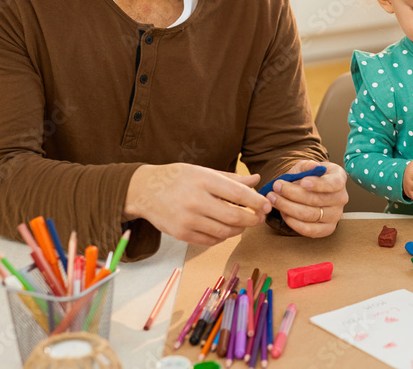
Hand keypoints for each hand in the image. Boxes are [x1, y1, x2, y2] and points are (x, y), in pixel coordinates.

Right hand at [124, 163, 271, 245]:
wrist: (145, 190)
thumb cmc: (178, 178)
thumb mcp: (203, 171)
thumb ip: (231, 178)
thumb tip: (256, 180)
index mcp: (203, 180)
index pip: (238, 193)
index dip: (256, 201)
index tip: (267, 205)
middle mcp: (195, 201)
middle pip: (234, 216)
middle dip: (252, 219)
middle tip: (259, 217)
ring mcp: (187, 220)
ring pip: (225, 231)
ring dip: (239, 229)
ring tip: (243, 222)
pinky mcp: (182, 234)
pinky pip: (211, 240)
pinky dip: (223, 236)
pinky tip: (225, 228)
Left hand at [264, 161, 347, 237]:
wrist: (309, 191)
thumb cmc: (308, 176)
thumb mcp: (306, 167)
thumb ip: (307, 165)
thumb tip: (313, 166)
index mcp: (339, 178)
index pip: (333, 183)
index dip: (319, 184)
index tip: (303, 182)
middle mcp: (341, 198)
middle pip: (317, 200)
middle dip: (292, 193)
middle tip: (276, 186)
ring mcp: (336, 215)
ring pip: (310, 215)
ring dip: (287, 207)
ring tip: (273, 198)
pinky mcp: (327, 229)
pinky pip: (309, 229)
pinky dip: (293, 222)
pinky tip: (282, 212)